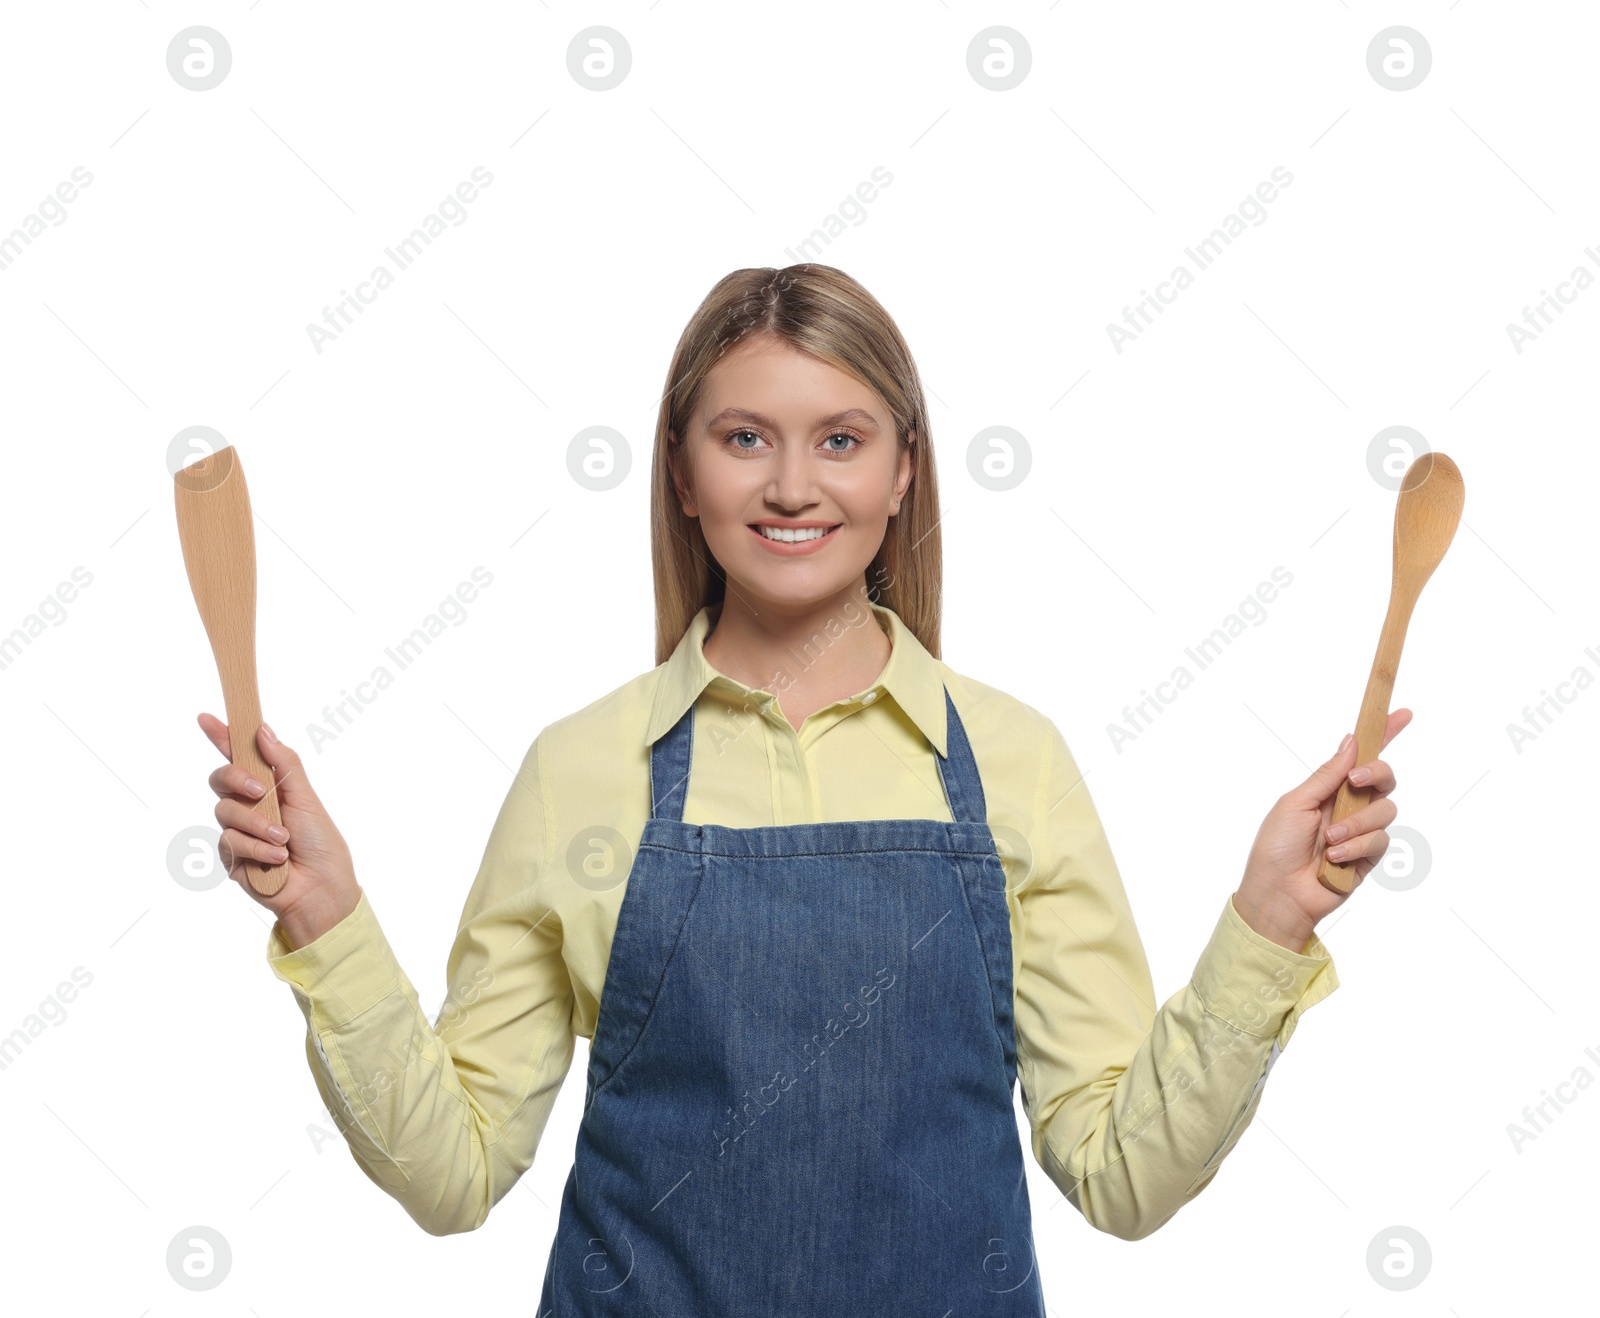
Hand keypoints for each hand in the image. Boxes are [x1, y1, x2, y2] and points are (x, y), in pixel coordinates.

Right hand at [199, 713, 361, 950]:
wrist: (321, 888)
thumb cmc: (320, 842)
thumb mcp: (306, 797)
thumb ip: (284, 763)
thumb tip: (262, 729)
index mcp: (268, 786)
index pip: (239, 756)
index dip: (221, 736)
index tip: (206, 717)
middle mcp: (249, 805)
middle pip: (220, 779)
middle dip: (237, 779)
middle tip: (261, 791)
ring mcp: (238, 831)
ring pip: (225, 811)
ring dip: (258, 824)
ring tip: (284, 839)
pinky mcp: (232, 857)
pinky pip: (230, 842)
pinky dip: (257, 848)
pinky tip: (277, 858)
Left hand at [1233, 709, 1411, 951]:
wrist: (1278, 894)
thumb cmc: (1276, 847)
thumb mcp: (1296, 803)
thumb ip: (1327, 775)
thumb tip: (1351, 740)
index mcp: (1328, 788)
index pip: (1361, 757)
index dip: (1383, 734)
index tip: (1402, 713)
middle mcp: (1348, 805)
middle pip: (1384, 778)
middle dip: (1376, 775)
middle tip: (1356, 781)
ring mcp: (1360, 830)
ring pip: (1386, 810)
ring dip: (1357, 823)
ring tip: (1329, 840)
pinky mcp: (1369, 856)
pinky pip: (1380, 840)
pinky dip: (1356, 847)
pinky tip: (1334, 858)